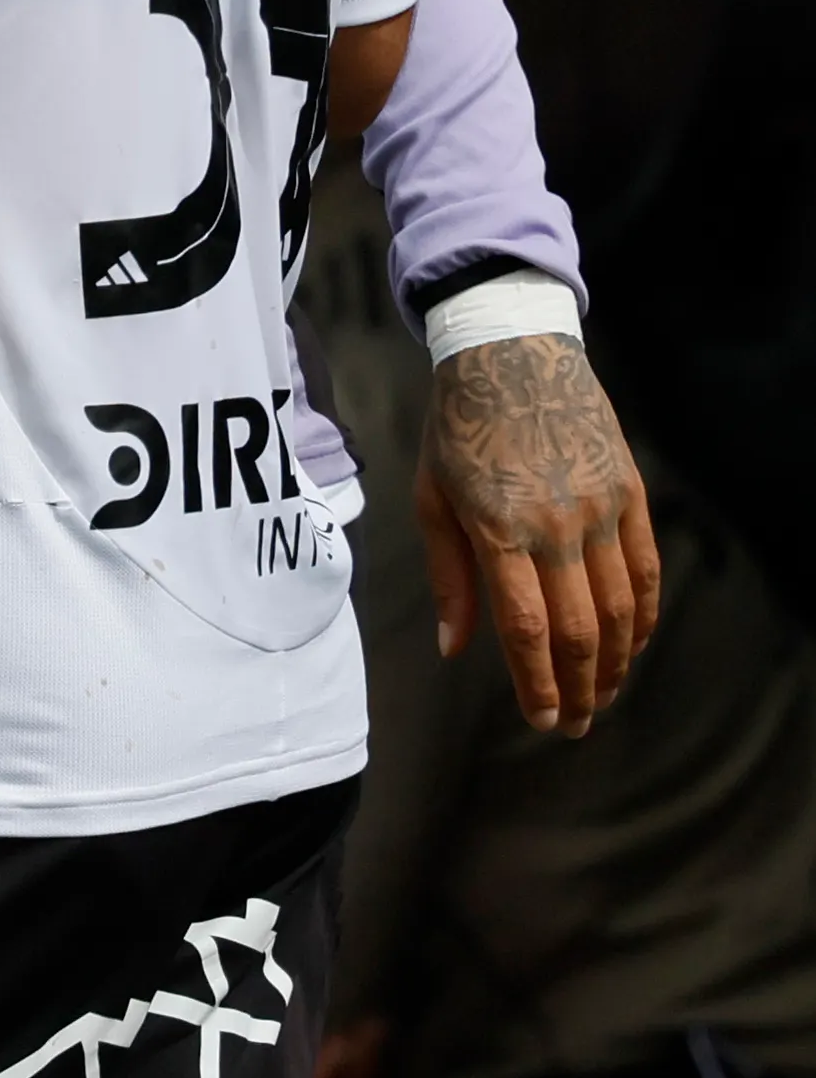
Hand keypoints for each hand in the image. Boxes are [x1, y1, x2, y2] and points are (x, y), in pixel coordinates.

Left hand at [416, 329, 657, 735]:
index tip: (544, 719)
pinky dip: (644, 614)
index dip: (539, 682)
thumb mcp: (431, 498)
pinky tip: (633, 645)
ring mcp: (601, 508)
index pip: (527, 627)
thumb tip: (454, 649)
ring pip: (620, 605)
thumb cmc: (456, 430)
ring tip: (603, 695)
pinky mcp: (631, 492)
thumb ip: (449, 577)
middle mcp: (557, 524)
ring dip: (615, 661)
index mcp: (499, 528)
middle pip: (579, 628)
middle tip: (577, 724)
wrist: (511, 353)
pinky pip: (645, 567)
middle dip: (581, 686)